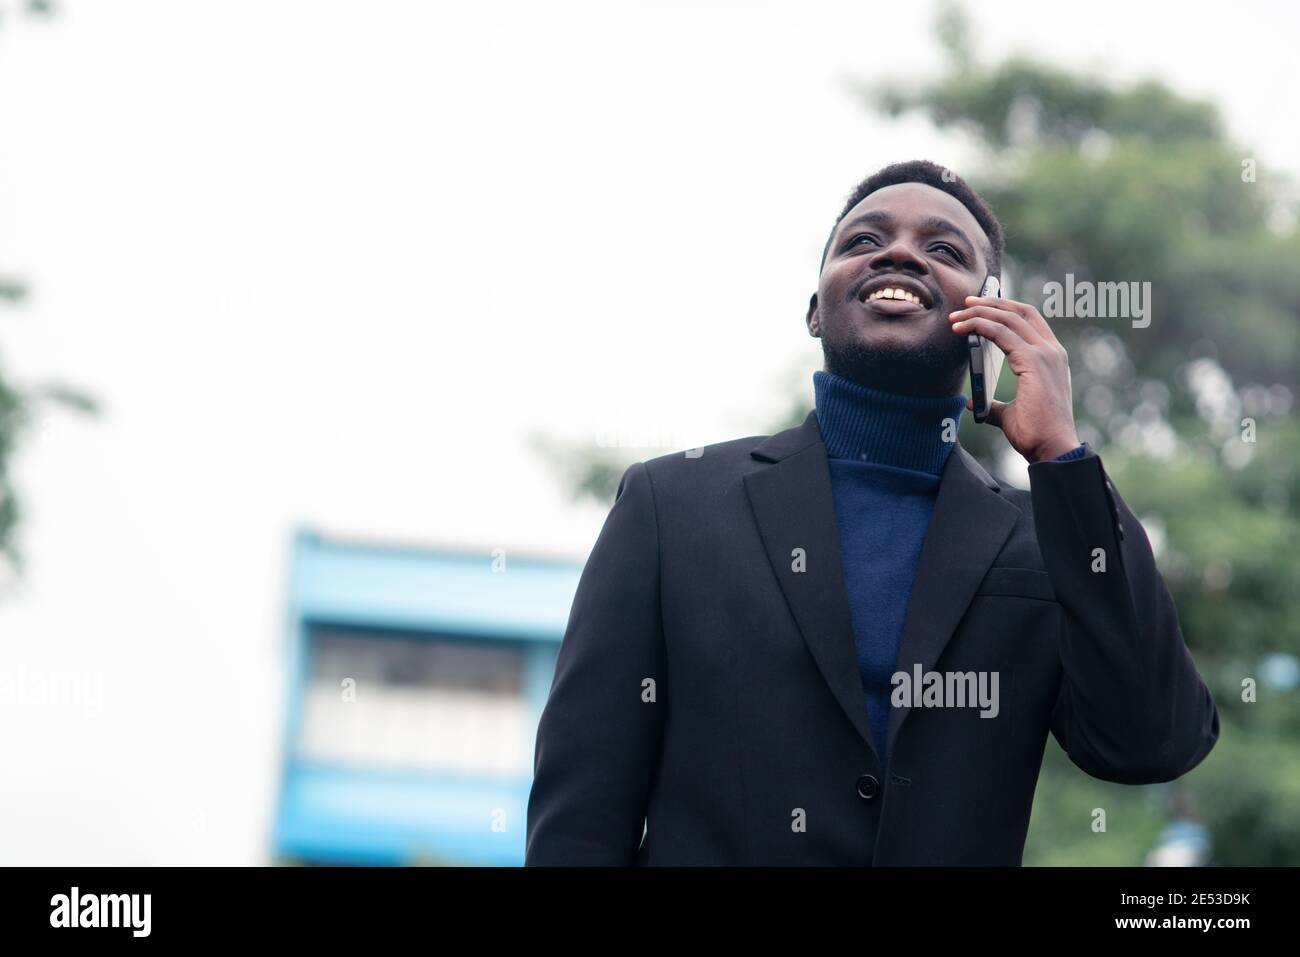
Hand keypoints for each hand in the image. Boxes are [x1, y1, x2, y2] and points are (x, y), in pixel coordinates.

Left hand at [948, 295, 1080, 462]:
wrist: (1051, 448)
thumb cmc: (1036, 434)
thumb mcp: (1012, 413)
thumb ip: (996, 406)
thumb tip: (975, 403)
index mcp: (1051, 358)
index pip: (1030, 320)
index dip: (1005, 308)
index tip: (979, 306)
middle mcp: (1052, 351)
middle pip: (1019, 312)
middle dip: (990, 304)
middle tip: (964, 304)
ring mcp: (1045, 354)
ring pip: (1008, 319)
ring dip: (979, 313)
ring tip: (956, 317)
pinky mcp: (1034, 362)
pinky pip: (1002, 334)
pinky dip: (981, 326)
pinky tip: (964, 328)